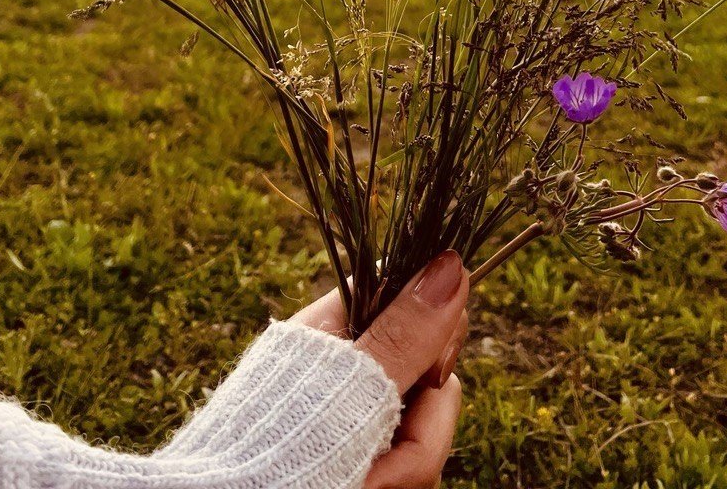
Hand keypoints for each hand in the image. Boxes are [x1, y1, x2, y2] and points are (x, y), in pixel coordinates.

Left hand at [295, 251, 469, 487]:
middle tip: (385, 462)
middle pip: (432, 372)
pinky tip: (361, 488)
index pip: (412, 299)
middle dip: (421, 427)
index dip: (436, 333)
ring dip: (404, 467)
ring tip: (361, 486)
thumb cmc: (273, 452)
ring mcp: (363, 414)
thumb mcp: (347, 390)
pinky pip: (410, 460)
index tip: (430, 371)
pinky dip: (394, 481)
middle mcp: (356, 366)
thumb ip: (404, 334)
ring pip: (426, 424)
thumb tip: (453, 262)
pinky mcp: (369, 456)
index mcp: (339, 327)